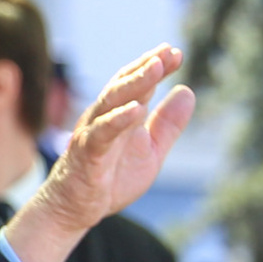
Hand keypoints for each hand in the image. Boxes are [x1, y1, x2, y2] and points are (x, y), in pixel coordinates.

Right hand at [6, 44, 193, 261]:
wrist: (75, 209)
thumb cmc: (110, 177)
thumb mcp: (151, 150)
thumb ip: (168, 123)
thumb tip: (187, 91)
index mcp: (120, 114)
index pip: (138, 83)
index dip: (156, 67)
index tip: (177, 53)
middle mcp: (103, 118)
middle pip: (123, 85)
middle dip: (145, 67)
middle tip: (167, 52)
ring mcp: (92, 134)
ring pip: (110, 102)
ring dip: (133, 84)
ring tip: (155, 68)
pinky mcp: (87, 154)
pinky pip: (101, 133)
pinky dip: (118, 120)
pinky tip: (136, 109)